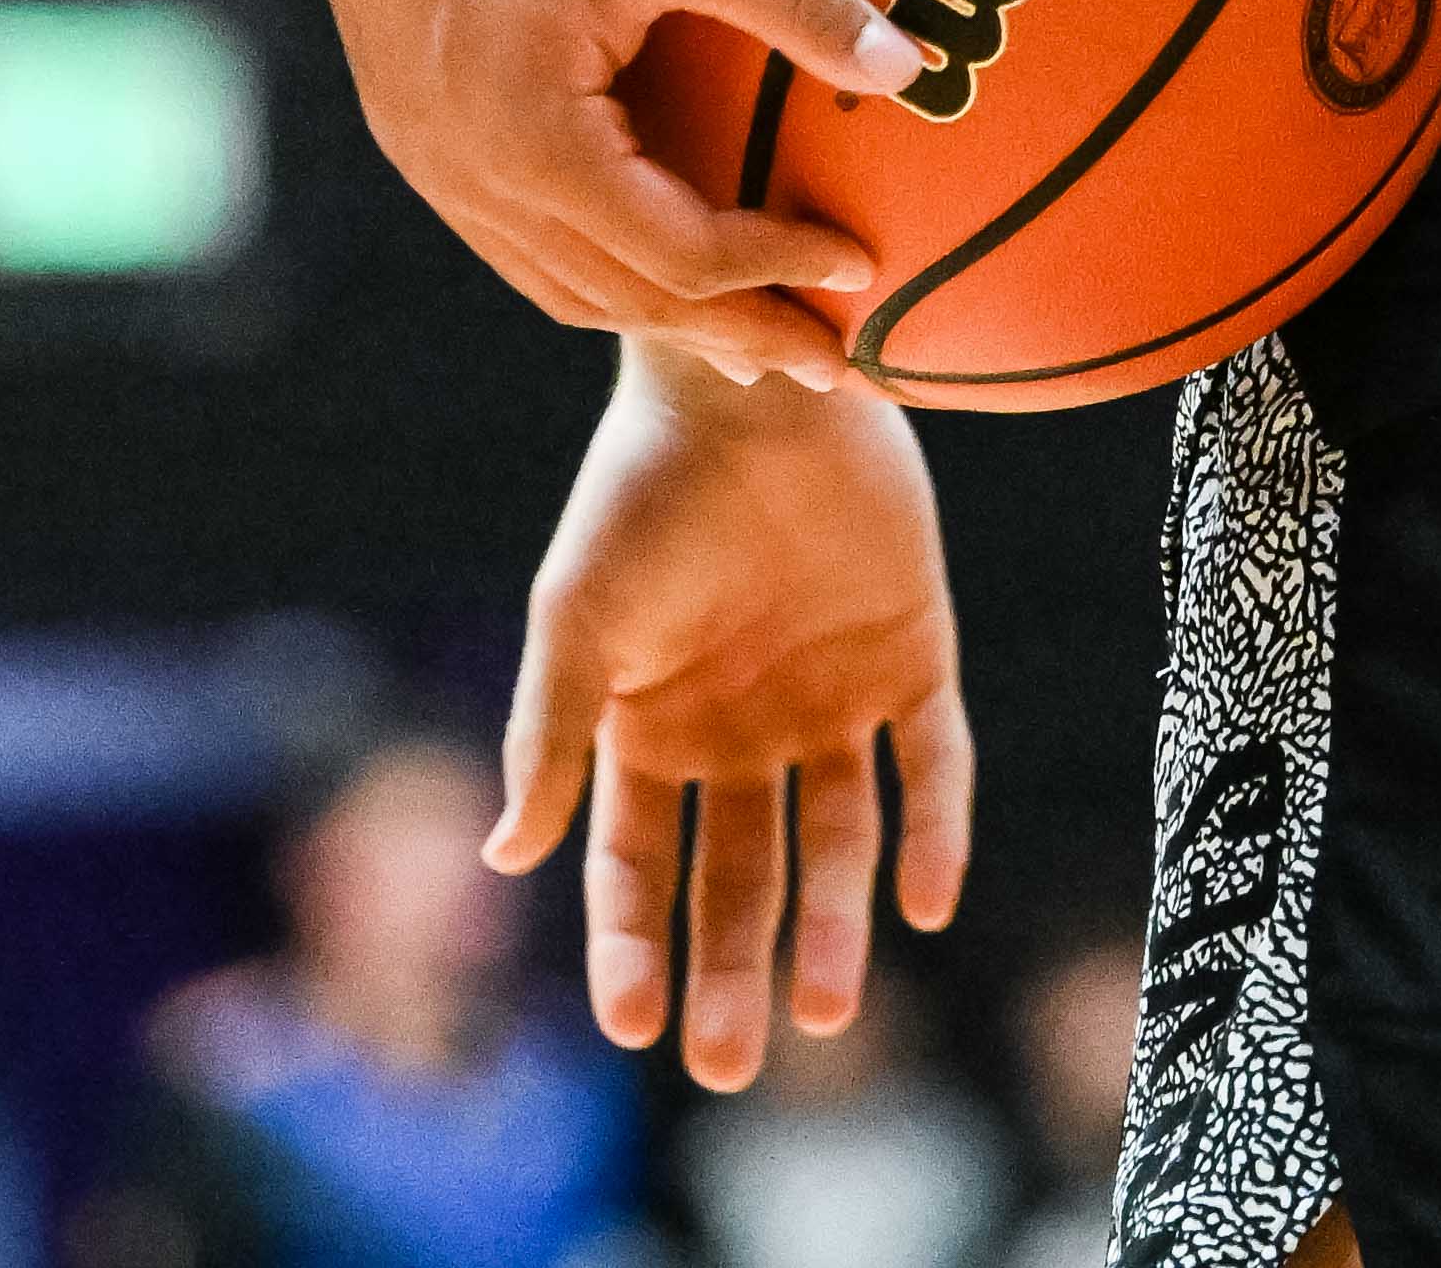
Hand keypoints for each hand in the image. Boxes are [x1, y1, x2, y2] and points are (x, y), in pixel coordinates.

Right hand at [298, 0, 918, 362]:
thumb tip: (910, 67)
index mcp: (534, 139)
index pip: (677, 256)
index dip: (778, 270)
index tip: (862, 265)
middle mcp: (473, 178)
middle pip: (621, 300)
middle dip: (733, 332)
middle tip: (831, 359)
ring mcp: (437, 171)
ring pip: (562, 287)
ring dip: (664, 319)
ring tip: (756, 333)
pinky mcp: (422, 147)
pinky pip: (520, 247)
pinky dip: (600, 274)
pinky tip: (655, 263)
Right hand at [495, 348, 976, 1083]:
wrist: (751, 375)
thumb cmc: (642, 491)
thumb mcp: (576, 619)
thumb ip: (550, 737)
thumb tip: (507, 857)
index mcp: (653, 728)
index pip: (639, 865)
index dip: (632, 944)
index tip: (632, 1024)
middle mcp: (744, 728)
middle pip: (740, 874)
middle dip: (733, 970)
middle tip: (731, 1064)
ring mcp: (831, 696)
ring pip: (839, 839)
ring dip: (835, 925)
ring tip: (826, 1010)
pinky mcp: (911, 653)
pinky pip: (932, 763)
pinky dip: (934, 832)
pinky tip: (925, 902)